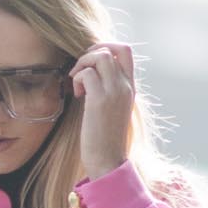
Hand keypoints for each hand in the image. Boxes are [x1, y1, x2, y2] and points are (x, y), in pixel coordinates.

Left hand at [69, 40, 136, 178]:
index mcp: (130, 87)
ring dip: (82, 64)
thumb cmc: (106, 138)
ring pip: (100, 56)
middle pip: (112, 49)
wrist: (108, 160)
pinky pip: (86, 73)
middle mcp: (125, 86)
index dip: (106, 47)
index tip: (91, 62)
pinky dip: (77, 78)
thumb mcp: (113, 109)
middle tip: (80, 70)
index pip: (126, 51)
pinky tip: (77, 94)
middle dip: (91, 53)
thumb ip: (109, 90)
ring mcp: (114, 92)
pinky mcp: (100, 101)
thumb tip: (92, 75)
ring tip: (77, 83)